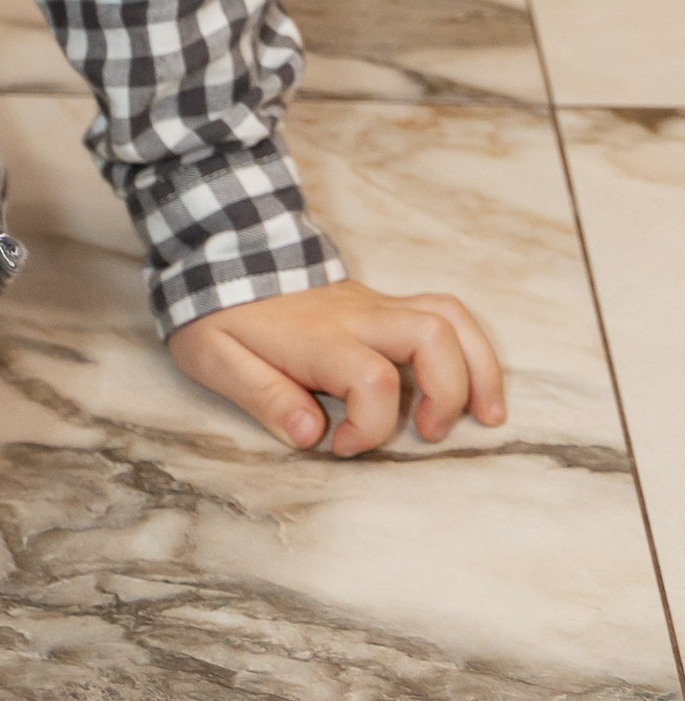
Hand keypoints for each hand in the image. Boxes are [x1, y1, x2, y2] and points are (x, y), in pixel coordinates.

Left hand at [170, 279, 504, 456]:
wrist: (225, 253)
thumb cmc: (220, 314)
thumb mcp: (214, 357)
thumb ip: (261, 395)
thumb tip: (311, 435)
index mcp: (316, 335)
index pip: (372, 377)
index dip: (369, 427)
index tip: (339, 448)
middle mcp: (356, 315)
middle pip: (431, 333)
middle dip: (448, 391)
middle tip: (428, 435)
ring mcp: (374, 304)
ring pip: (449, 315)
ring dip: (478, 367)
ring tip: (485, 416)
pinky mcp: (383, 305)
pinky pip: (443, 312)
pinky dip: (469, 348)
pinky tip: (473, 385)